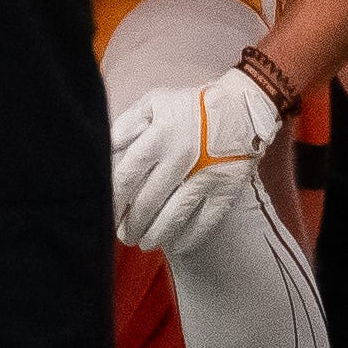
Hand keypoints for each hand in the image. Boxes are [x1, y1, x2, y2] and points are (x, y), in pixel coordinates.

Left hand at [108, 67, 282, 253]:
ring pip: (174, 216)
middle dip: (131, 223)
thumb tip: (105, 150)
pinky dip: (189, 237)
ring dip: (155, 235)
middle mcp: (182, 156)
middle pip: (147, 201)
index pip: (127, 175)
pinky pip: (206, 221)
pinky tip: (176, 244)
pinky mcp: (227, 188)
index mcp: (160, 134)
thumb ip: (127, 125)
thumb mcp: (155, 103)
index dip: (113, 199)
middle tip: (123, 235)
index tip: (107, 212)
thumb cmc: (191, 106)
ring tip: (144, 243)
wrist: (242, 107)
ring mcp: (207, 174)